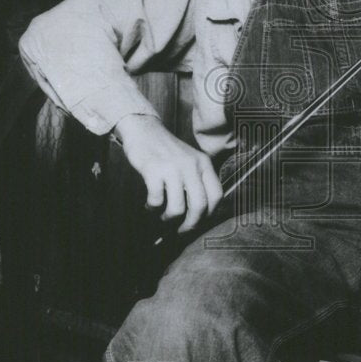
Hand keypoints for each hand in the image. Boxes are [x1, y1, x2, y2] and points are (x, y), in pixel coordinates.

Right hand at [114, 114, 222, 231]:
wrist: (144, 130)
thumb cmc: (167, 151)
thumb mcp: (190, 160)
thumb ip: (198, 180)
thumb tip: (199, 214)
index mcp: (204, 164)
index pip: (217, 195)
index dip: (209, 214)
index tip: (199, 222)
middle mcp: (192, 165)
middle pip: (199, 205)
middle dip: (190, 225)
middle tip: (181, 231)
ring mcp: (173, 167)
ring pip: (177, 207)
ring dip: (168, 219)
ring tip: (162, 216)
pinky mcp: (153, 170)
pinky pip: (157, 200)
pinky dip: (152, 208)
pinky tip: (149, 205)